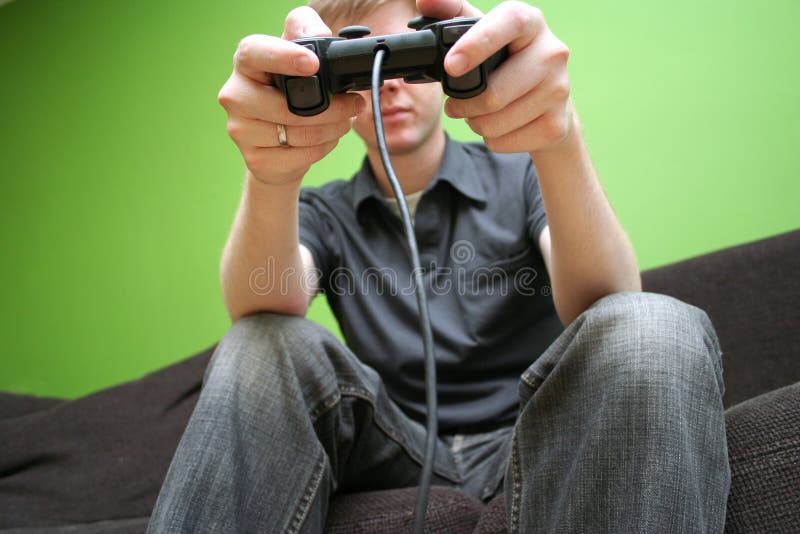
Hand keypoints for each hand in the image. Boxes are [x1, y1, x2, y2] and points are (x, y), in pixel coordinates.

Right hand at [217, 7, 364, 186]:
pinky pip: (299, 156)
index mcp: (246, 62)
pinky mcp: (254, 158)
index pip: (256, 53)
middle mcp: (235, 94)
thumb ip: (306, 32)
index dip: (284, 57)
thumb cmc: (290, 92)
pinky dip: (322, 149)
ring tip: (342, 122)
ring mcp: (240, 129)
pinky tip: (325, 141)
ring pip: (297, 133)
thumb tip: (319, 34)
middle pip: (287, 106)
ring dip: (332, 129)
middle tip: (353, 104)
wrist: (277, 143)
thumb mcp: (299, 56)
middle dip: (331, 108)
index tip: (313, 64)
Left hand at [418, 0, 572, 154]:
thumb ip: (452, 14)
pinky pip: (503, 142)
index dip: (477, 44)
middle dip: (464, 105)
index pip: (508, 24)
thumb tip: (425, 1)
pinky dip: (492, 138)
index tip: (450, 66)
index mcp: (530, 22)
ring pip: (494, 123)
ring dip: (475, 123)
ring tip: (480, 112)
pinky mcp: (556, 125)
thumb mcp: (483, 32)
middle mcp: (552, 53)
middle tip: (456, 103)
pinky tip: (501, 124)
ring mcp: (559, 91)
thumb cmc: (507, 59)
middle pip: (494, 94)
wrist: (550, 96)